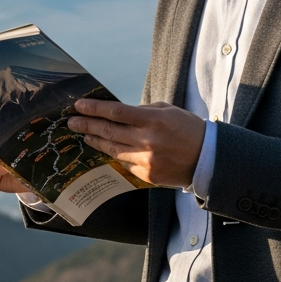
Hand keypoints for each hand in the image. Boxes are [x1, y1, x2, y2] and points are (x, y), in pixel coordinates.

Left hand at [68, 99, 205, 187]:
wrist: (207, 159)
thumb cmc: (187, 129)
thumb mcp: (166, 111)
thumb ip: (141, 112)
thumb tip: (116, 113)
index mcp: (152, 120)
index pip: (116, 112)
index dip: (95, 109)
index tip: (79, 106)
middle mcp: (147, 141)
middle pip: (109, 131)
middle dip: (87, 125)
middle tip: (72, 122)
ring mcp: (146, 160)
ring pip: (113, 150)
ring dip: (96, 141)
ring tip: (84, 135)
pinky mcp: (147, 175)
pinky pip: (124, 164)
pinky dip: (114, 155)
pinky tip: (105, 149)